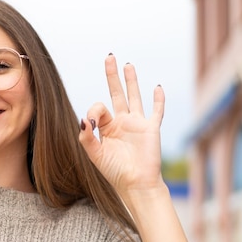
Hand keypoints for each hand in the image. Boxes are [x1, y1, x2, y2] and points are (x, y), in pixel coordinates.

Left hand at [78, 54, 164, 195]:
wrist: (135, 184)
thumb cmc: (114, 171)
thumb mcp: (95, 154)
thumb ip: (87, 137)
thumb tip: (83, 119)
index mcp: (107, 127)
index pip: (99, 107)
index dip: (94, 110)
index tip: (92, 122)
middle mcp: (122, 122)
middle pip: (116, 93)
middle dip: (112, 76)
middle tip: (109, 57)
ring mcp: (137, 123)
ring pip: (134, 96)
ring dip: (131, 81)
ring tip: (128, 65)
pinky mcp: (151, 128)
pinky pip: (156, 111)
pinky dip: (158, 99)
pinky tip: (157, 87)